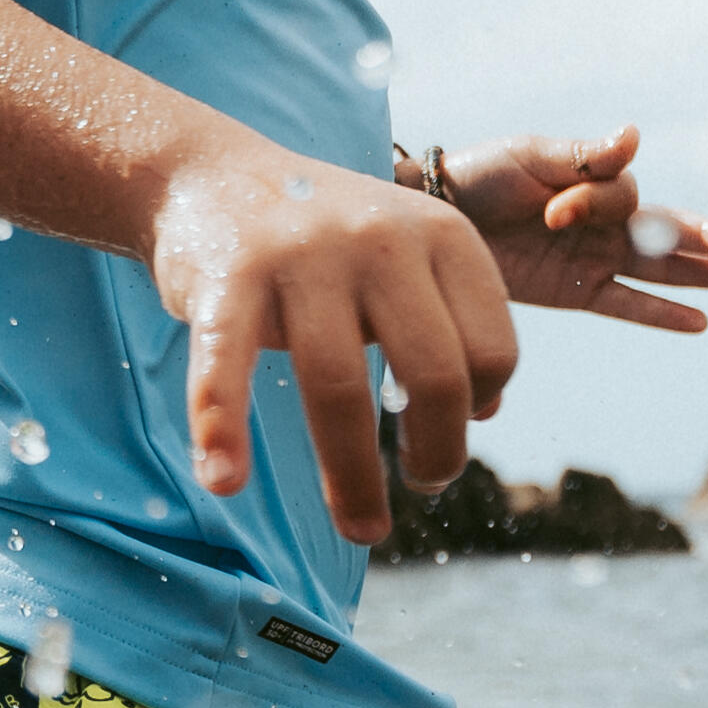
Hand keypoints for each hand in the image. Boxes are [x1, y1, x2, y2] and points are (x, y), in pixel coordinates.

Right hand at [146, 139, 515, 544]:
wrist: (213, 176)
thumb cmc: (323, 238)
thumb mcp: (407, 255)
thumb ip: (451, 321)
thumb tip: (487, 410)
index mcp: (441, 235)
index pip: (494, 349)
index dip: (477, 409)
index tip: (440, 432)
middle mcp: (380, 239)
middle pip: (434, 374)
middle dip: (437, 454)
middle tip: (420, 488)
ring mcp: (301, 256)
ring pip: (338, 386)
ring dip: (353, 478)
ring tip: (364, 531)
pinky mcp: (227, 275)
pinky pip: (227, 366)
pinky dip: (221, 429)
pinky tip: (223, 481)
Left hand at [430, 126, 707, 331]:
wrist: (432, 216)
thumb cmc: (480, 176)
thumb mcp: (527, 156)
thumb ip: (581, 156)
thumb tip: (634, 135)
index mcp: (595, 182)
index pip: (625, 197)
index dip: (595, 203)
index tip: (552, 208)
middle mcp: (604, 221)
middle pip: (667, 233)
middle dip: (705, 240)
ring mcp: (594, 258)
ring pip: (660, 269)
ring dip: (705, 276)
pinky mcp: (576, 292)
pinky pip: (626, 304)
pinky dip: (660, 313)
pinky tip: (699, 320)